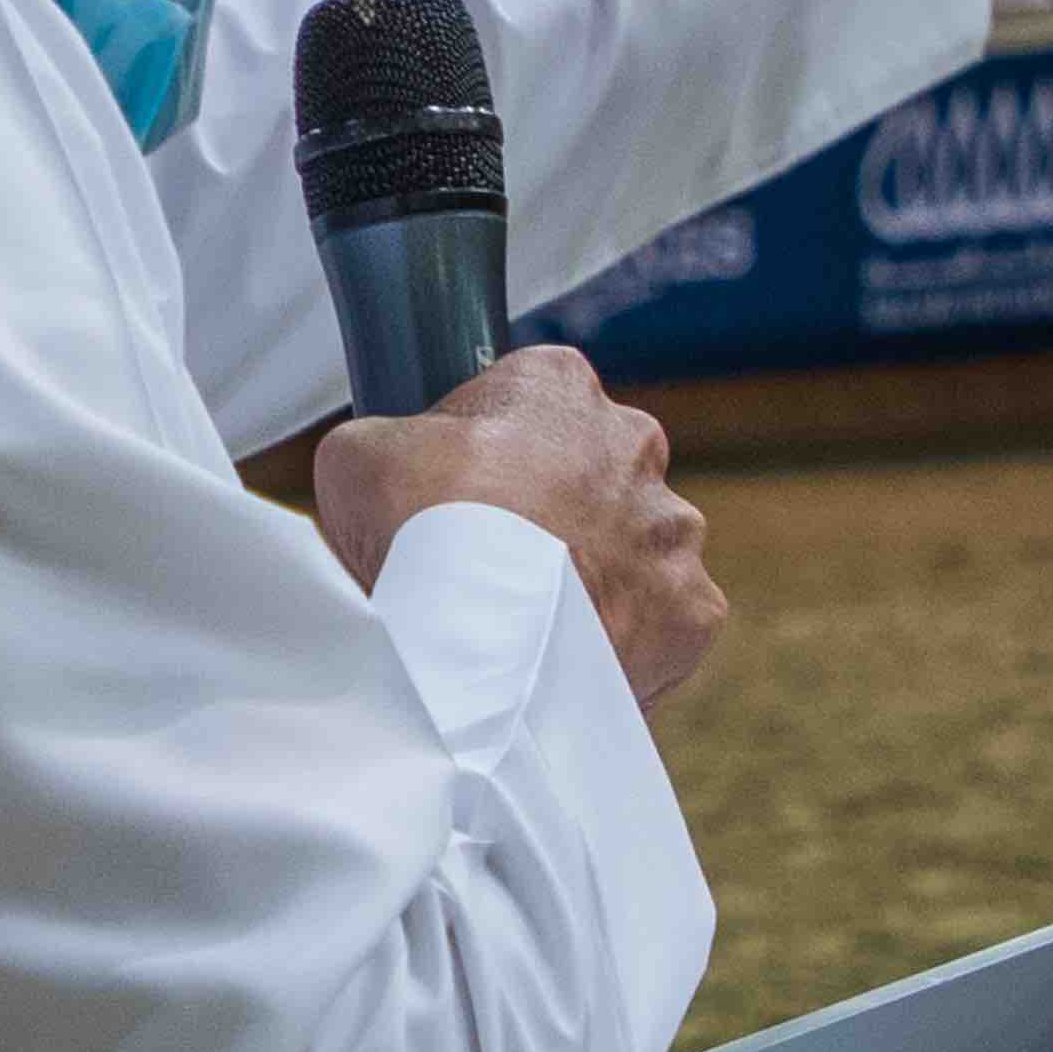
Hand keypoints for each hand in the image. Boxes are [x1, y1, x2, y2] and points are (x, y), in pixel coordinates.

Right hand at [311, 346, 724, 703]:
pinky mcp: (691, 611)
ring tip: (525, 627)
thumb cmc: (422, 530)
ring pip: (631, 551)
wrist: (482, 640)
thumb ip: (390, 445)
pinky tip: (566, 665)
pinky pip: (658, 625)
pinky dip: (621, 643)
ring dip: (592, 578)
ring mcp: (670, 531)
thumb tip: (395, 472)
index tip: (452, 495)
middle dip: (550, 513)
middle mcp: (634, 445)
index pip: (526, 399)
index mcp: (557, 386)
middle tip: (490, 568)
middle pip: (590, 474)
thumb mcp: (361, 456)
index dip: (484, 448)